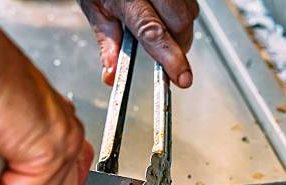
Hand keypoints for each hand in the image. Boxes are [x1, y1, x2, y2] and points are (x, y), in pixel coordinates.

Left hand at [78, 0, 198, 87]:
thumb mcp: (93, 7)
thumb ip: (106, 42)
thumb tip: (111, 75)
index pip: (152, 31)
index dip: (170, 57)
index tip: (181, 77)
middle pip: (181, 22)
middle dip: (179, 45)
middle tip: (168, 54)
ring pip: (191, 11)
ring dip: (182, 29)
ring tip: (163, 27)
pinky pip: (191, 1)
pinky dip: (183, 12)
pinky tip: (167, 11)